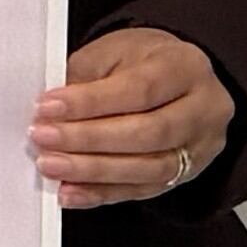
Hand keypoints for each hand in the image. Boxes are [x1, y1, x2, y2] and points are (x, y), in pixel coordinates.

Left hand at [33, 26, 235, 208]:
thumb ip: (84, 80)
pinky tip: (70, 192)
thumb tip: (49, 114)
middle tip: (43, 138)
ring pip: (150, 168)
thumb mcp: (112, 53)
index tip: (47, 107)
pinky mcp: (185, 175)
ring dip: (93, 171)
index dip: (89, 102)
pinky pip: (143, 191)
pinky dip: (102, 194)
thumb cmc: (138, 62)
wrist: (174, 79)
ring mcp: (199, 147)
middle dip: (88, 139)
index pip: (139, 90)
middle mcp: (203, 110)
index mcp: (185, 68)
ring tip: (52, 165)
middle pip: (148, 133)